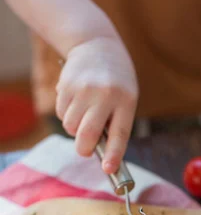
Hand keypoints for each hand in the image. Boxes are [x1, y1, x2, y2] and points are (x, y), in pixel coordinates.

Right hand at [56, 37, 137, 173]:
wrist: (97, 45)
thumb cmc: (116, 81)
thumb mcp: (125, 97)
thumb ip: (115, 122)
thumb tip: (99, 152)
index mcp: (126, 100)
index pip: (119, 133)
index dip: (113, 154)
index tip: (109, 169)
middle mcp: (104, 94)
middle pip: (87, 134)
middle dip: (84, 149)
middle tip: (86, 150)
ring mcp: (83, 89)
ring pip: (70, 127)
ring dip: (75, 128)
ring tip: (85, 114)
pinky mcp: (66, 86)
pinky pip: (61, 113)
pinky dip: (66, 114)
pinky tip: (76, 101)